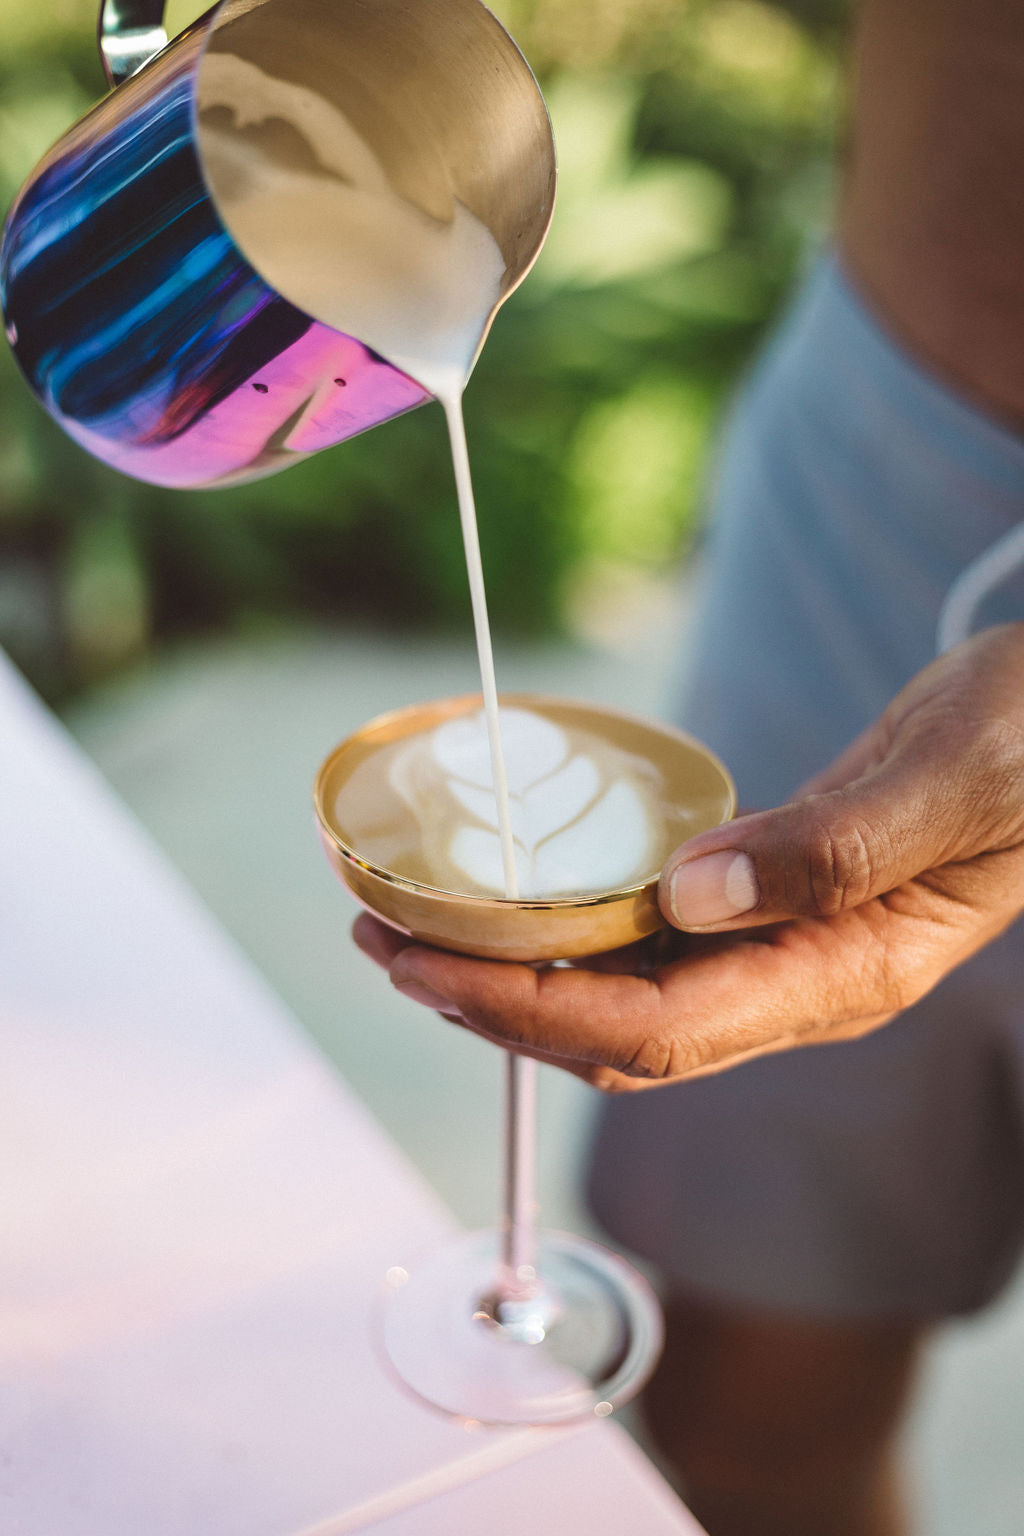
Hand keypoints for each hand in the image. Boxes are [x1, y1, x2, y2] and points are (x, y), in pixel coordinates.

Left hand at [353, 623, 1023, 1090]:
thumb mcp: (953, 779)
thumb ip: (833, 846)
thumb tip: (689, 896)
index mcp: (843, 972)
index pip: (654, 1027)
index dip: (529, 1010)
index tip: (425, 964)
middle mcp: (803, 983)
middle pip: (618, 1034)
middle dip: (492, 1001)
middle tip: (381, 939)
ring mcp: (786, 954)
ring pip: (624, 998)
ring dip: (516, 970)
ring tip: (416, 922)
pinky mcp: (772, 909)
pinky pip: (650, 947)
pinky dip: (569, 931)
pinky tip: (521, 896)